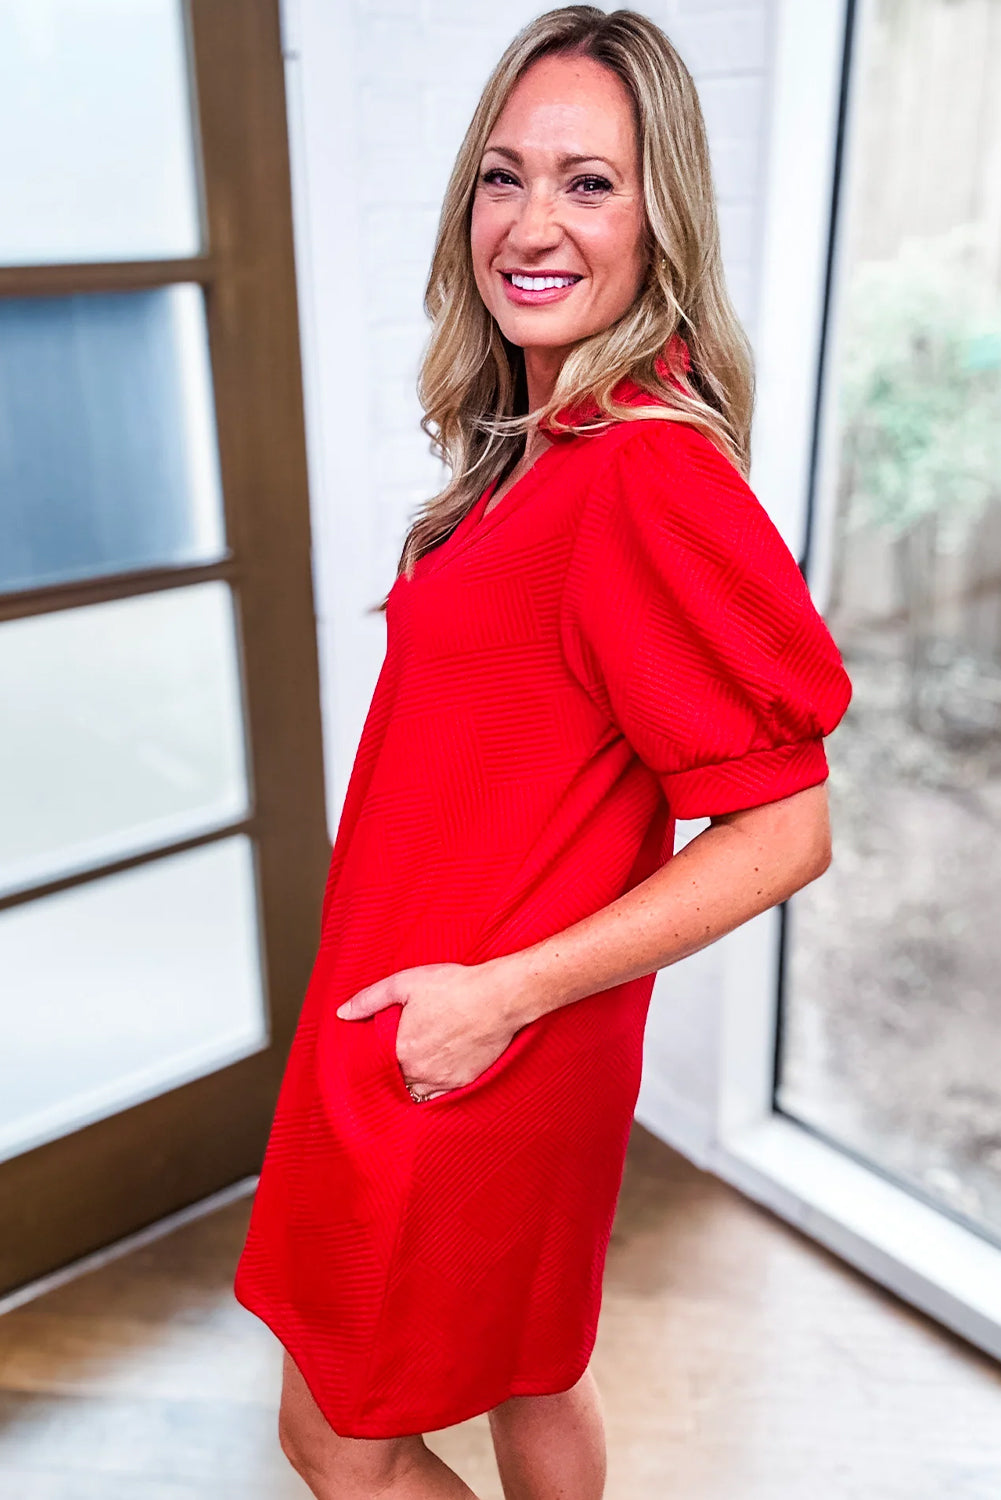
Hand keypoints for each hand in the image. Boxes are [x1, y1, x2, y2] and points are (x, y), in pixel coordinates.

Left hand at [335, 962, 519, 1099]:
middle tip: (395, 1060)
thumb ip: (370, 999)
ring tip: (413, 1069)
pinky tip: (434, 1074)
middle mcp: (420, 1071)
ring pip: (417, 1093)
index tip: (373, 1058)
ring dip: (412, 1084)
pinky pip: (441, 1096)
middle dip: (392, 1074)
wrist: (499, 997)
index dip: (372, 1064)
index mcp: (401, 1050)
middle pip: (396, 1082)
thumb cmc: (455, 987)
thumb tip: (343, 1013)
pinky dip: (434, 1089)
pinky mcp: (465, 1082)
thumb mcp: (405, 983)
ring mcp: (443, 1080)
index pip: (375, 1069)